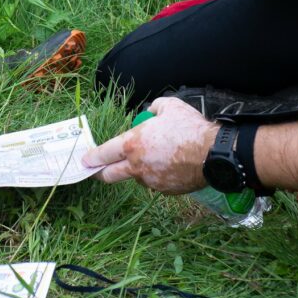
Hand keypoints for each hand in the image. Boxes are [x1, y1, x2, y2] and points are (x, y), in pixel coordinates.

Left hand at [82, 97, 218, 193]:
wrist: (213, 154)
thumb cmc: (189, 128)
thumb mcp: (169, 106)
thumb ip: (154, 108)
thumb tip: (150, 112)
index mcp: (132, 144)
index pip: (104, 153)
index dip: (92, 157)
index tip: (84, 160)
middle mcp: (137, 166)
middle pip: (110, 175)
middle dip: (100, 173)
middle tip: (96, 171)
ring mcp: (151, 181)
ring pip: (137, 177)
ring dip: (138, 169)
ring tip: (155, 156)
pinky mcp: (165, 190)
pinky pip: (156, 182)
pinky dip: (158, 174)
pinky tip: (170, 164)